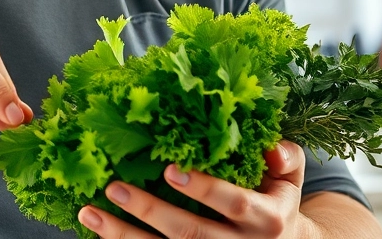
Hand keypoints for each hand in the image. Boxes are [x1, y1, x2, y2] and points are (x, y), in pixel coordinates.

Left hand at [78, 140, 311, 238]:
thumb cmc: (278, 200)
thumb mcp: (291, 178)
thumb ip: (285, 158)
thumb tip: (272, 150)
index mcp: (266, 217)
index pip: (233, 203)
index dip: (202, 188)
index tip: (169, 168)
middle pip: (191, 233)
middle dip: (150, 211)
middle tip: (114, 187)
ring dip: (124, 235)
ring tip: (91, 214)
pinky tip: (101, 234)